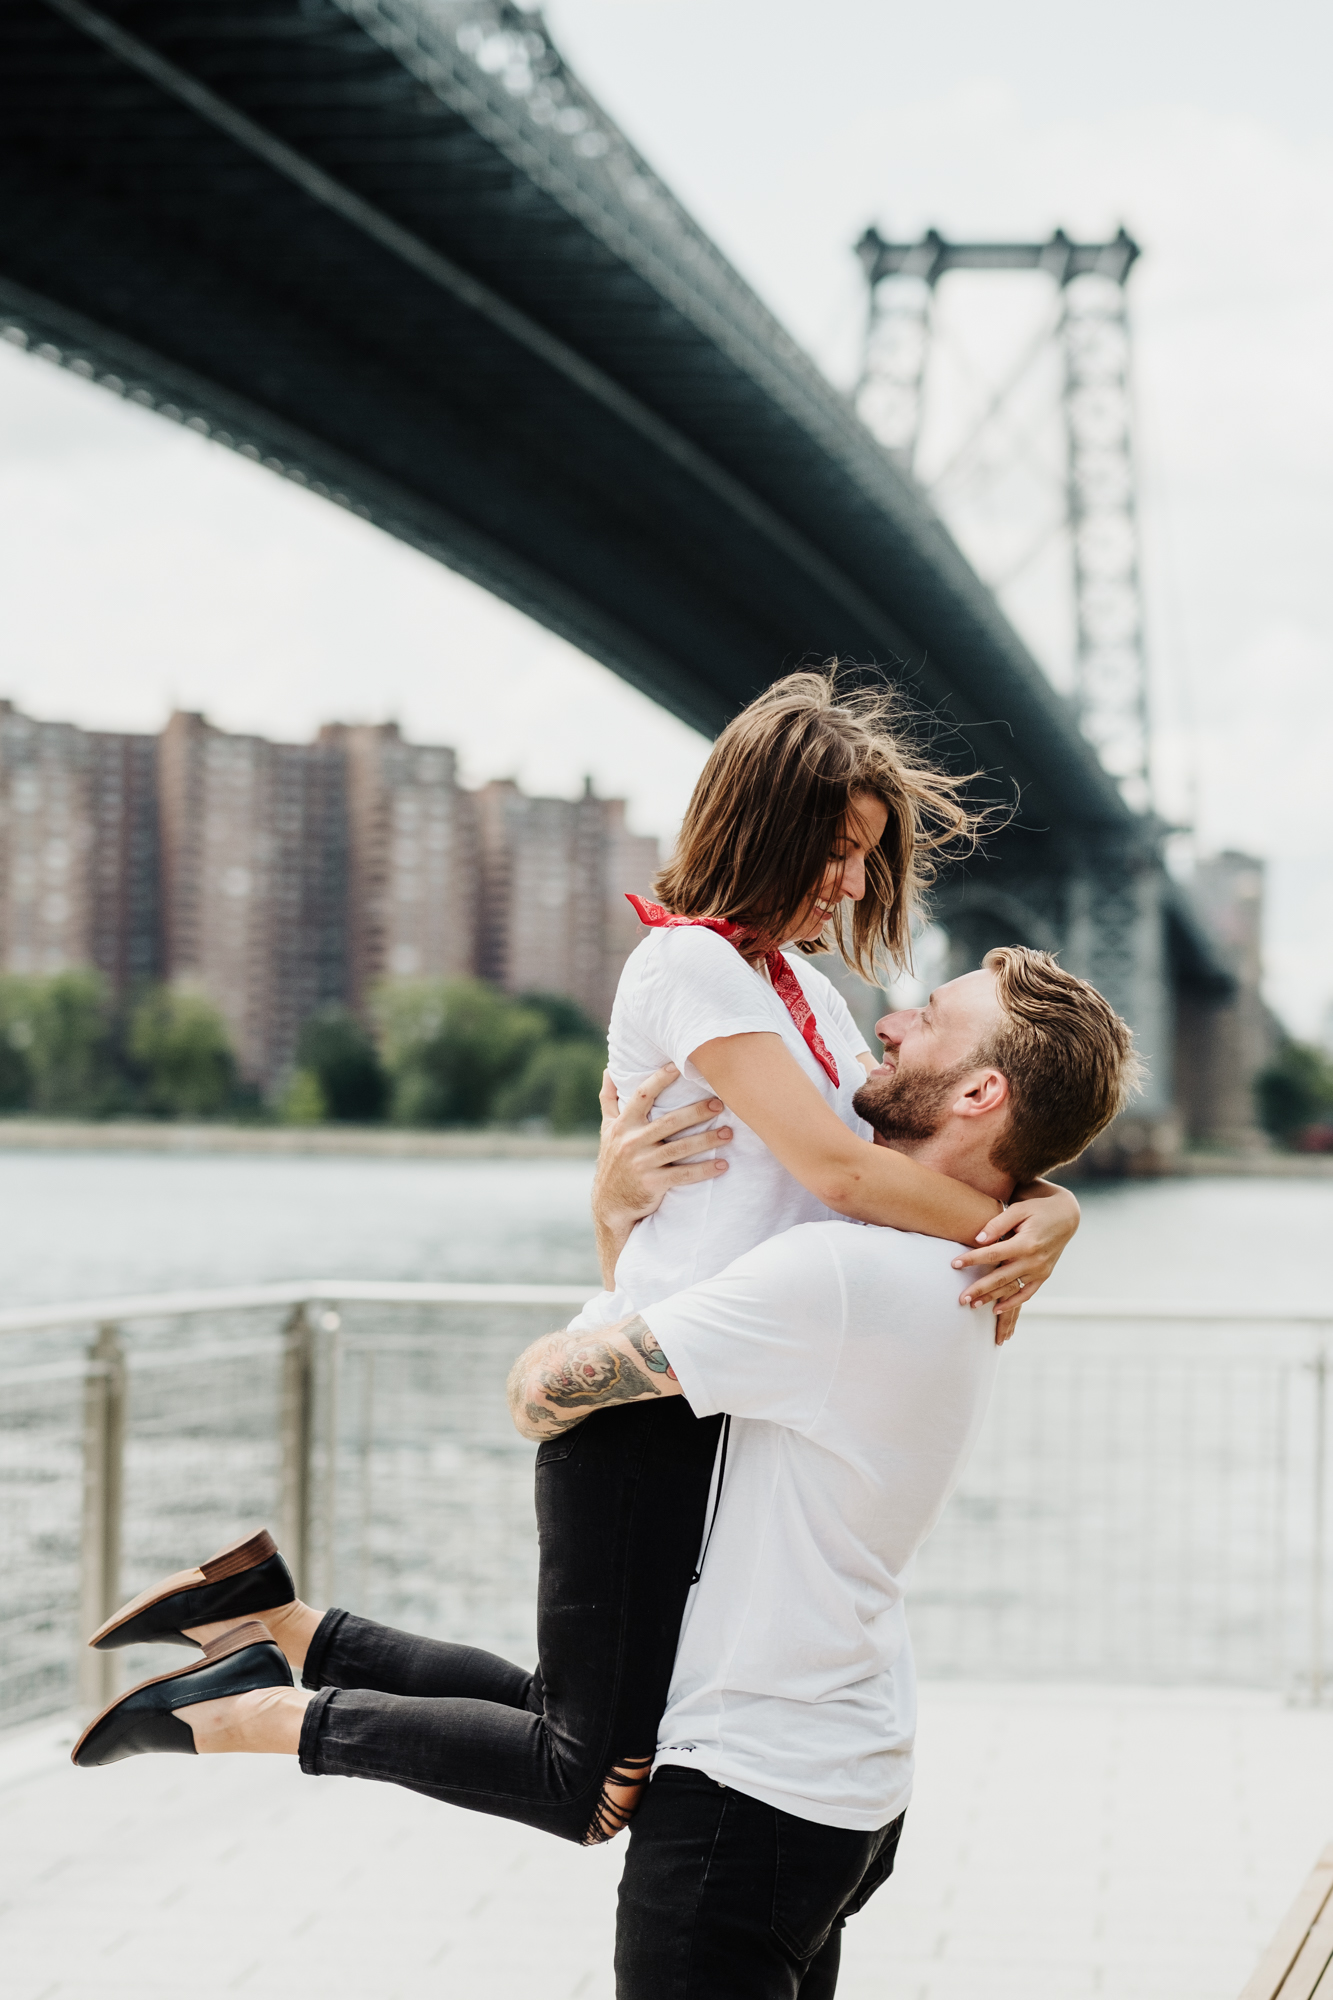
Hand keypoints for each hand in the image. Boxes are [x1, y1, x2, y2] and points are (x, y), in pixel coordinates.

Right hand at [592, 1064, 732, 1286]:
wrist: (609, 1203)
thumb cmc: (613, 1159)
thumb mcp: (607, 1129)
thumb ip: (609, 1099)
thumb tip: (609, 1069)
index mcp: (623, 1124)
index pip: (642, 1096)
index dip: (659, 1080)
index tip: (679, 1067)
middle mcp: (631, 1141)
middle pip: (669, 1122)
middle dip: (696, 1112)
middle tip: (720, 1103)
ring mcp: (642, 1164)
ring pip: (680, 1148)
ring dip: (707, 1140)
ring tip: (729, 1133)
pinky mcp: (653, 1184)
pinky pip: (684, 1175)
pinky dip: (705, 1170)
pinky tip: (723, 1164)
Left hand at [950, 1182, 1079, 1332]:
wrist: (1066, 1217)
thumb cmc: (1038, 1209)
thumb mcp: (1019, 1209)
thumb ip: (998, 1223)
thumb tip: (978, 1239)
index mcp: (1026, 1243)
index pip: (993, 1253)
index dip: (972, 1259)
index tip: (954, 1264)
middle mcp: (1034, 1260)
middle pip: (1001, 1277)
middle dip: (979, 1288)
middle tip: (960, 1298)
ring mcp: (1040, 1271)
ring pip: (1011, 1288)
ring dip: (991, 1298)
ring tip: (972, 1305)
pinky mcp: (1044, 1276)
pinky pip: (1027, 1294)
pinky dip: (1012, 1303)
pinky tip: (996, 1310)